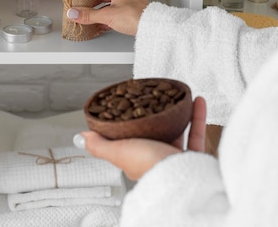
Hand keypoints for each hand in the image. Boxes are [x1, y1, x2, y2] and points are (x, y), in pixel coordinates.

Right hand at [66, 0, 149, 35]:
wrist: (152, 26)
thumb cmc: (135, 16)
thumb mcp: (107, 15)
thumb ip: (89, 15)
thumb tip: (74, 13)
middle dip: (91, 3)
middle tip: (81, 9)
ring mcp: (128, 0)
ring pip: (109, 3)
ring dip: (98, 11)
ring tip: (89, 18)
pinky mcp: (131, 11)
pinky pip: (115, 11)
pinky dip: (107, 17)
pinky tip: (101, 25)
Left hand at [77, 97, 206, 180]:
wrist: (183, 179)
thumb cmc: (149, 166)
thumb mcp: (119, 151)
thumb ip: (100, 145)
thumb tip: (81, 137)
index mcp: (135, 160)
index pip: (129, 139)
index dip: (130, 123)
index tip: (133, 104)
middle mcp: (155, 160)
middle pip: (154, 134)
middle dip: (156, 116)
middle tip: (157, 98)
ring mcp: (175, 159)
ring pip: (177, 133)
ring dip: (178, 113)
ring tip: (177, 97)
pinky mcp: (194, 157)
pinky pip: (196, 134)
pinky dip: (196, 117)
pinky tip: (196, 101)